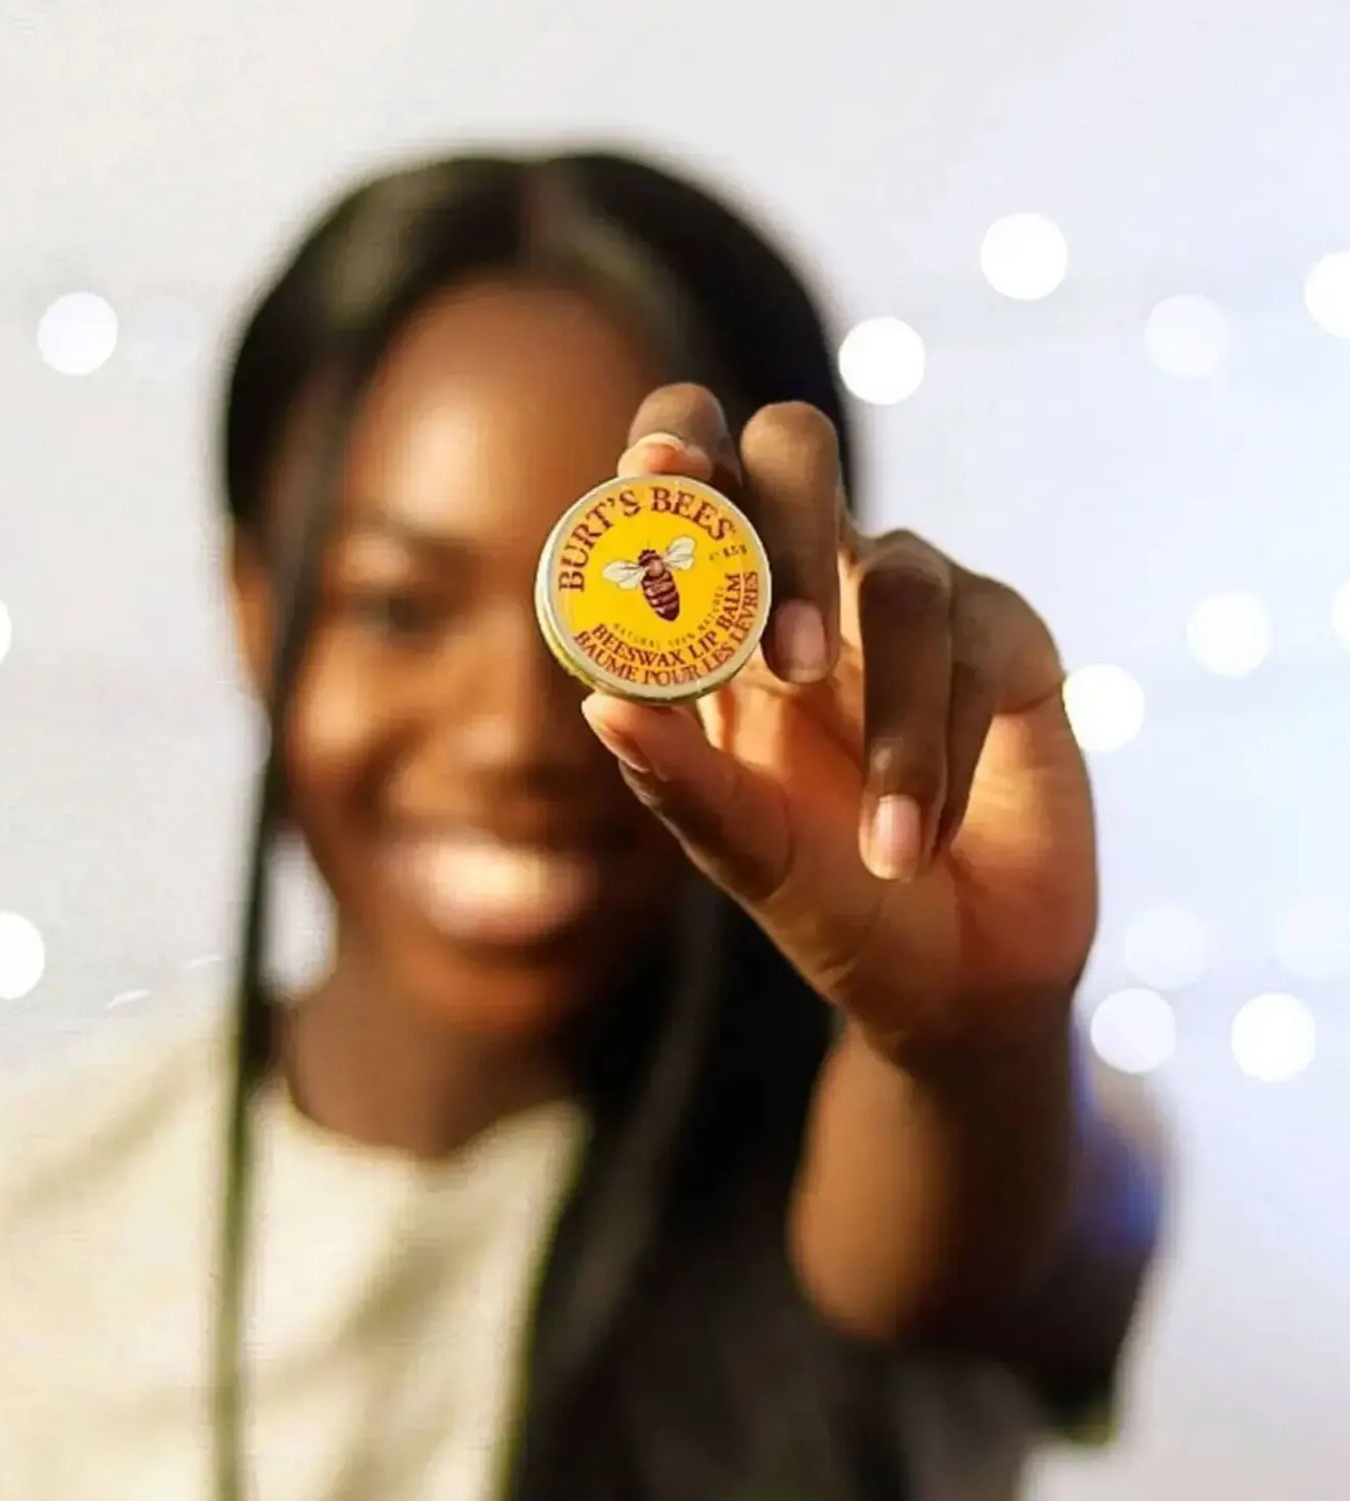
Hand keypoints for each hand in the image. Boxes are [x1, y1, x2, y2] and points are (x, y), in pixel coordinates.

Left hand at [581, 386, 1097, 1055]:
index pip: (690, 488)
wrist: (952, 974)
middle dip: (786, 526)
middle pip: (794, 450)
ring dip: (893, 726)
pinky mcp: (1006, 639)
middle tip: (787, 661)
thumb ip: (677, 780)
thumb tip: (599, 704)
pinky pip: (974, 653)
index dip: (671, 455)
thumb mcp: (743, 848)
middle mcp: (816, 581)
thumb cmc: (829, 897)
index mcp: (724, 617)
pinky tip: (922, 843)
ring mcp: (915, 601)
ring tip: (882, 852)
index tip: (652, 474)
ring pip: (902, 579)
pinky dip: (944, 759)